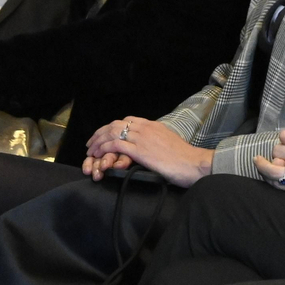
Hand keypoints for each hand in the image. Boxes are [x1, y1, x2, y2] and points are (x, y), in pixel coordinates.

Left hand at [83, 116, 211, 187]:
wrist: (192, 163)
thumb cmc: (185, 158)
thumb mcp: (169, 142)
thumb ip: (157, 140)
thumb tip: (152, 145)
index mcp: (152, 125)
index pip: (127, 120)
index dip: (112, 127)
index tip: (105, 135)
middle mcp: (145, 128)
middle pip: (115, 125)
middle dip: (100, 133)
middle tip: (92, 143)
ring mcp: (141, 138)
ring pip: (112, 134)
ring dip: (98, 141)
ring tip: (91, 150)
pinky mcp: (139, 150)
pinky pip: (115, 145)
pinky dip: (104, 149)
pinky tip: (98, 155)